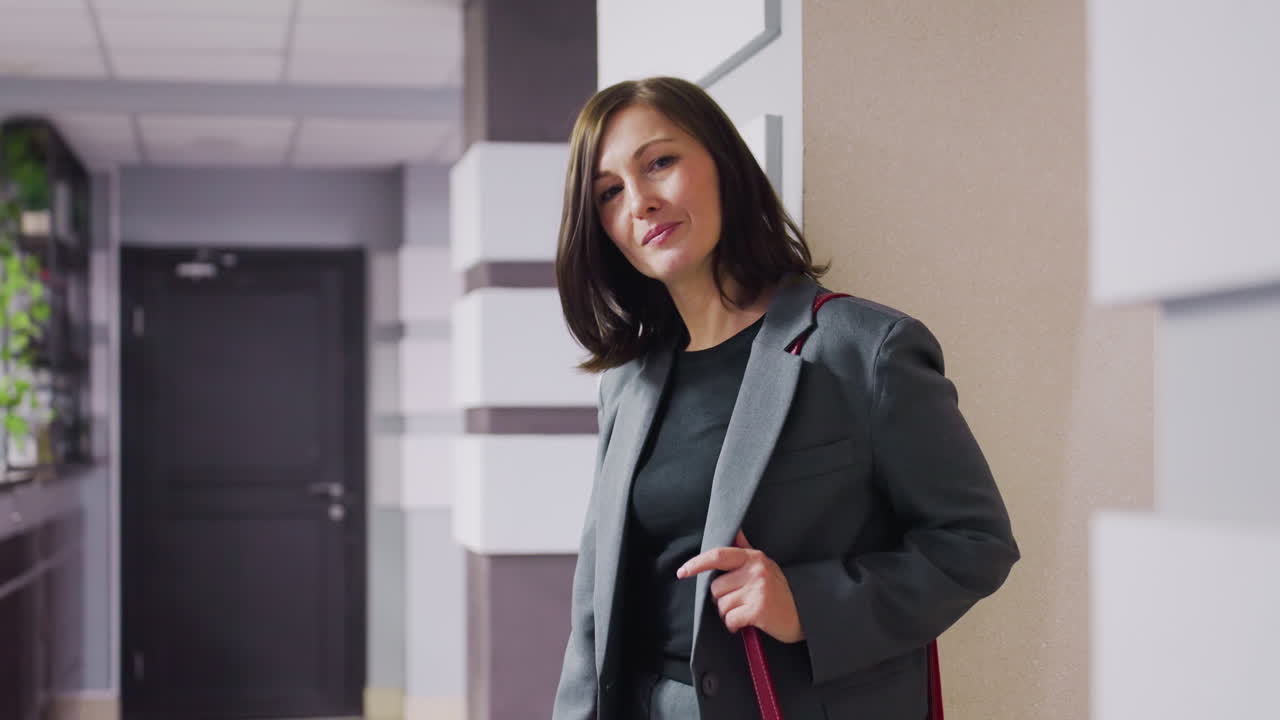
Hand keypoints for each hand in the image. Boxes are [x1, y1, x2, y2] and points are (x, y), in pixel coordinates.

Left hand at [676, 530, 805, 643]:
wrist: (805, 616)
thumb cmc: (780, 592)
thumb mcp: (765, 565)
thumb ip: (746, 549)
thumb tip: (735, 530)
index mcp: (754, 557)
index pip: (718, 555)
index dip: (697, 563)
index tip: (683, 572)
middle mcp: (755, 570)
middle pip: (716, 587)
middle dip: (722, 599)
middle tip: (739, 602)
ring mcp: (758, 589)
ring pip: (722, 605)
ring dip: (729, 614)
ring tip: (745, 612)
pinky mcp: (759, 609)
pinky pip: (730, 619)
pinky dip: (734, 625)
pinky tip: (745, 624)